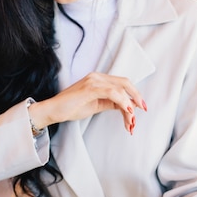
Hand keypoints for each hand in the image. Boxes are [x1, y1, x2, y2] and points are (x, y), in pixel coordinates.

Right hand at [29, 72, 146, 134]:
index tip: (140, 107)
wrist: (53, 110)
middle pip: (125, 83)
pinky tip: (127, 110)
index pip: (122, 84)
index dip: (134, 94)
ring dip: (130, 104)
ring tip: (131, 119)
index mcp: (99, 79)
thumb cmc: (70, 108)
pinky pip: (112, 92)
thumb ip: (110, 103)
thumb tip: (126, 106)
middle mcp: (97, 77)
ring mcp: (93, 81)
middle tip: (143, 109)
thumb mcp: (96, 105)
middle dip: (137, 96)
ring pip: (120, 88)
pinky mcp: (90, 88)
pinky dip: (122, 101)